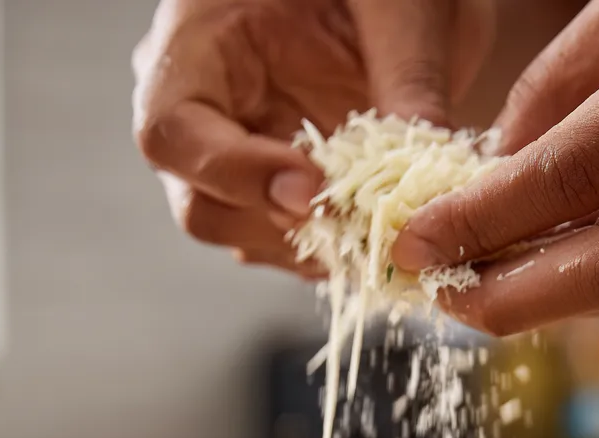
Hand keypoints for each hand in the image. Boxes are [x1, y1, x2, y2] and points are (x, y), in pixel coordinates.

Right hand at [133, 0, 492, 273]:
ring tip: (376, 232)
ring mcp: (235, 162)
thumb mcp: (397, 2)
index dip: (233, 173)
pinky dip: (329, 250)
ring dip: (310, 247)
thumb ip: (409, 69)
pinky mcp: (273, 195)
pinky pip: (284, 245)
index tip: (309, 188)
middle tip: (354, 223)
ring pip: (244, 238)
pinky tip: (373, 233)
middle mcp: (201, 115)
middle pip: (200, 205)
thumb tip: (429, 154)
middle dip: (278, 224)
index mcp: (193, 46)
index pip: (170, 133)